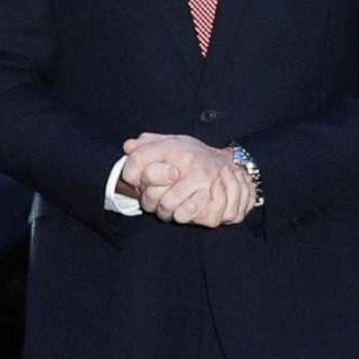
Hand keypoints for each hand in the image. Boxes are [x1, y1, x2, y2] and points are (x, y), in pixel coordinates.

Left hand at [123, 133, 254, 226]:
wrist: (231, 161)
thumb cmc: (192, 154)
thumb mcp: (171, 142)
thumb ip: (147, 143)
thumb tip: (127, 147)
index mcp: (172, 146)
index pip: (138, 161)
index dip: (131, 175)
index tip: (135, 181)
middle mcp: (187, 162)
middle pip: (154, 194)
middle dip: (149, 202)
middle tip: (152, 203)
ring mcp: (202, 180)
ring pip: (170, 208)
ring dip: (165, 213)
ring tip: (166, 210)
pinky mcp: (213, 196)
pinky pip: (189, 215)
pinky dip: (183, 217)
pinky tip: (182, 212)